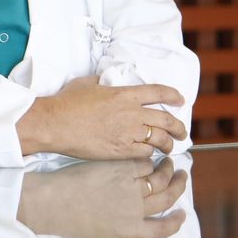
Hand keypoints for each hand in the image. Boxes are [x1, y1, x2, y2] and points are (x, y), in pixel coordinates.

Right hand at [15, 76, 186, 157]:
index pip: (158, 93)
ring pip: (159, 139)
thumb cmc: (66, 103)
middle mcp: (131, 113)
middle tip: (182, 132)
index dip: (173, 96)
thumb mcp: (87, 83)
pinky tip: (150, 156)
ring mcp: (127, 133)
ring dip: (168, 144)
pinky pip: (145, 153)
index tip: (181, 100)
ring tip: (169, 147)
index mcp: (124, 94)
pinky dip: (151, 154)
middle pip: (166, 119)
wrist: (55, 124)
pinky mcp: (120, 151)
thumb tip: (106, 80)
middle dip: (178, 127)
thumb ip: (103, 82)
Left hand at [16, 157, 187, 237]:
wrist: (54, 201)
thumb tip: (115, 227)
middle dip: (179, 187)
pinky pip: (143, 162)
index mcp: (130, 230)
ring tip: (169, 162)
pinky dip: (148, 159)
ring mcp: (130, 187)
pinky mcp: (121, 168)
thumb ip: (112, 232)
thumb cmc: (68, 222)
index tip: (181, 214)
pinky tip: (147, 155)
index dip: (175, 222)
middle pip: (168, 198)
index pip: (162, 229)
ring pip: (160, 176)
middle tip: (181, 177)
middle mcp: (136, 210)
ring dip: (168, 169)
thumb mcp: (95, 237)